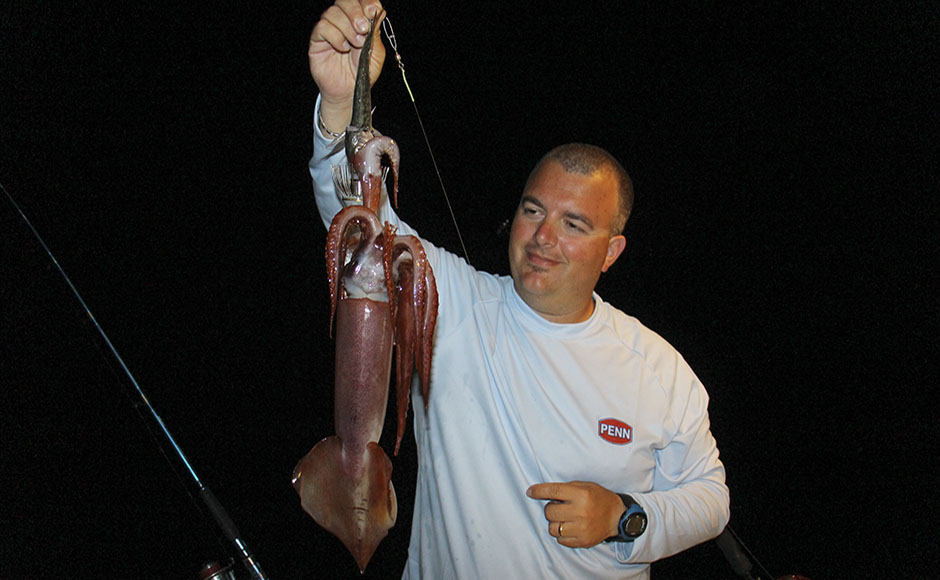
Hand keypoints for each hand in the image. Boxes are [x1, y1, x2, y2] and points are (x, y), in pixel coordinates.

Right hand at [309, 0, 386, 131]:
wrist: (350, 91)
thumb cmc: (362, 72)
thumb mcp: (375, 53)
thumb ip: (376, 32)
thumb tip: (380, 11)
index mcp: (359, 21)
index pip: (360, 0)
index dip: (366, 2)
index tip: (373, 11)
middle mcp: (343, 21)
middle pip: (344, 1)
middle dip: (355, 12)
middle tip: (363, 29)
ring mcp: (329, 29)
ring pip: (332, 12)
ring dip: (346, 27)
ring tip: (355, 44)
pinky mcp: (318, 40)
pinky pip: (322, 27)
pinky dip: (335, 36)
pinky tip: (343, 48)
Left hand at [526, 481, 624, 547]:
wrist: (616, 517)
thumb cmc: (598, 498)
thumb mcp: (584, 486)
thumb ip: (565, 489)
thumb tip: (540, 492)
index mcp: (581, 495)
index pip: (553, 491)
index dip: (539, 491)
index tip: (530, 492)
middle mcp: (581, 512)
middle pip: (550, 511)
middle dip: (550, 508)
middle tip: (559, 506)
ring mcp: (581, 528)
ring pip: (552, 528)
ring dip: (555, 522)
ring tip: (564, 518)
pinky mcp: (582, 541)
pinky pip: (560, 540)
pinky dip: (561, 534)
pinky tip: (569, 527)